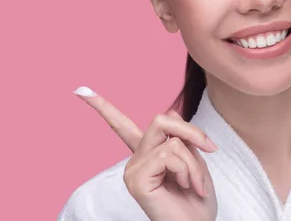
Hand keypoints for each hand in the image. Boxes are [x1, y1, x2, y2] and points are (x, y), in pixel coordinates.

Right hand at [74, 86, 217, 220]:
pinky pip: (169, 155)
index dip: (101, 106)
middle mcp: (135, 160)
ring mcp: (133, 170)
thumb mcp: (195, 161)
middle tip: (210, 149)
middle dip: (192, 131)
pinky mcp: (136, 180)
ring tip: (196, 184)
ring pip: (171, 141)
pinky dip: (187, 169)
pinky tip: (187, 186)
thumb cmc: (197, 201)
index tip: (80, 89)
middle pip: (161, 119)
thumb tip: (171, 110)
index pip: (121, 125)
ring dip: (194, 162)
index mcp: (147, 154)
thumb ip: (181, 137)